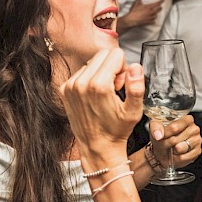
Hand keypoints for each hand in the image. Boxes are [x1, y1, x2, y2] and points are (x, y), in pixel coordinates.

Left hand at [62, 48, 143, 164]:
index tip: (121, 85)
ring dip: (101, 73)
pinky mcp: (64, 89)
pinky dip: (89, 79)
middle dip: (113, 68)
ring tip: (104, 94)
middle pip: (103, 54)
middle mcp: (81, 83)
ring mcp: (70, 86)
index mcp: (98, 85)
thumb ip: (137, 87)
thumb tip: (135, 67)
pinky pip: (81, 72)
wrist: (96, 146)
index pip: (115, 54)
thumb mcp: (133, 112)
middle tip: (114, 88)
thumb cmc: (115, 131)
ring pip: (91, 62)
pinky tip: (94, 96)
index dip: (123, 68)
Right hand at [121, 0, 162, 29]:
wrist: (132, 20)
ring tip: (156, 13)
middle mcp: (150, 12)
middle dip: (160, 8)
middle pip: (158, 10)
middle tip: (161, 7)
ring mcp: (149, 18)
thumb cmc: (134, 11)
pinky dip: (153, 20)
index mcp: (149, 7)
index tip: (163, 0)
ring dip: (156, 14)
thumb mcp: (137, 2)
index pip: (157, 4)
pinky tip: (153, 20)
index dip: (160, 1)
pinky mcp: (148, 22)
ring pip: (156, 16)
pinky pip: (153, 21)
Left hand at [149, 115, 201, 169]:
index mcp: (186, 119)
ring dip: (172, 151)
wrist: (163, 150)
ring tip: (171, 148)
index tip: (160, 136)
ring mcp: (197, 140)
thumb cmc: (162, 137)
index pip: (174, 127)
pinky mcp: (197, 151)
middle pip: (176, 139)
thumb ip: (155, 128)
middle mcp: (194, 128)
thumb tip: (158, 135)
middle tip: (166, 142)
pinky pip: (183, 157)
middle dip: (167, 143)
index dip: (165, 134)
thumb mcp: (155, 128)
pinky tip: (177, 153)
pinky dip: (177, 158)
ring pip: (180, 148)